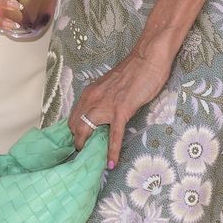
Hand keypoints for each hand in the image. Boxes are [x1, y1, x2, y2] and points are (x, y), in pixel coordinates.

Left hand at [67, 50, 172, 169]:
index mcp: (90, 92)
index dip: (74, 132)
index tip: (79, 143)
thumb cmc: (134, 71)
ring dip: (88, 147)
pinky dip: (112, 151)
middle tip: (84, 153)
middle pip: (76, 126)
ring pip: (88, 131)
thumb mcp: (111, 86)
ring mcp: (106, 105)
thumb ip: (104, 99)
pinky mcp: (121, 110)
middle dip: (78, 142)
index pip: (74, 117)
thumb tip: (104, 115)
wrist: (148, 58)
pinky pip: (114, 135)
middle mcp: (93, 99)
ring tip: (92, 160)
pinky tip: (111, 164)